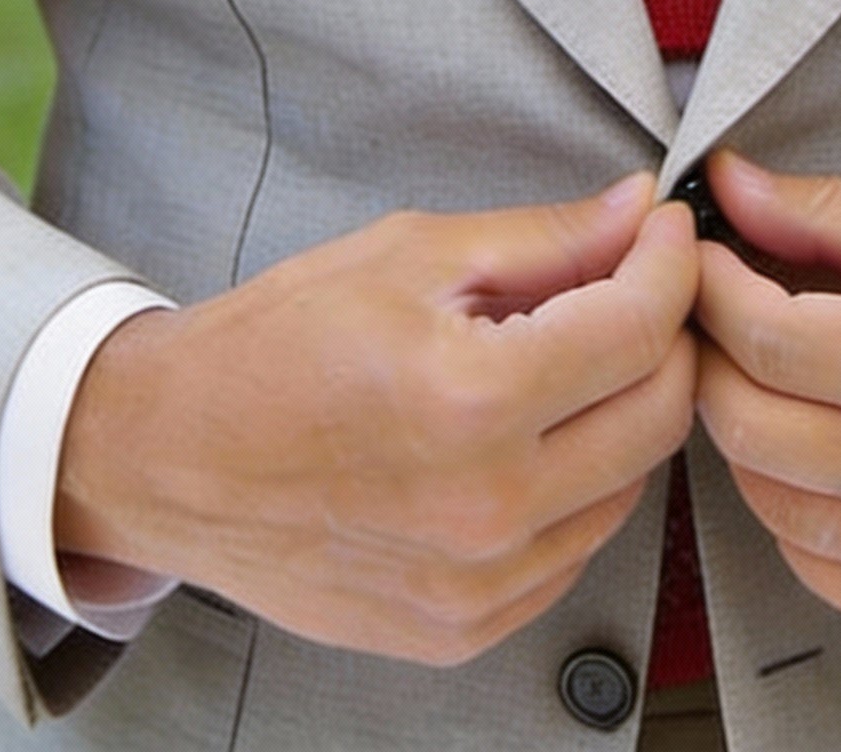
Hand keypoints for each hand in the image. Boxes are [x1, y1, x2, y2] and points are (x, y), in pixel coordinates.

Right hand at [56, 175, 698, 664]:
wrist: (170, 459)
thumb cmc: (275, 346)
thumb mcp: (410, 254)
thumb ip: (545, 238)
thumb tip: (637, 212)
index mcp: (471, 399)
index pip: (639, 327)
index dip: (671, 263)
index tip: (665, 232)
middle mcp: (486, 507)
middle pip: (660, 414)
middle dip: (667, 335)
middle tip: (635, 287)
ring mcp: (477, 584)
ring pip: (631, 486)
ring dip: (625, 411)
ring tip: (570, 359)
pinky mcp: (463, 629)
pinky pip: (575, 549)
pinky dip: (579, 485)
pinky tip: (530, 437)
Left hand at [693, 152, 840, 645]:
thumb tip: (733, 187)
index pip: (768, 338)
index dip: (712, 288)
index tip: (702, 255)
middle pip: (753, 428)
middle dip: (711, 357)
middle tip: (715, 311)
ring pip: (778, 511)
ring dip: (745, 438)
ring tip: (761, 378)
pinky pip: (835, 580)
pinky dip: (797, 520)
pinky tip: (810, 460)